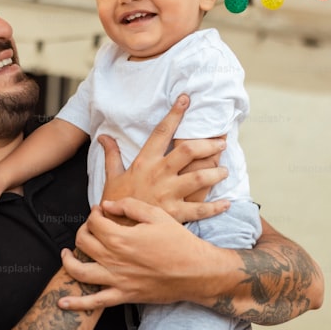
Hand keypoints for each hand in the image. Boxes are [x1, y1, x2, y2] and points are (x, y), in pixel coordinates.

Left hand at [58, 198, 226, 310]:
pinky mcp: (123, 295)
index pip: (94, 222)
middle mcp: (114, 259)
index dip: (94, 213)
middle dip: (83, 231)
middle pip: (84, 242)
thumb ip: (129, 206)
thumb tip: (107, 205)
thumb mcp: (157, 215)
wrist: (196, 272)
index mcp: (121, 237)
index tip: (100, 212)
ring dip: (68, 262)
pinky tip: (61, 302)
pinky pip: (94, 302)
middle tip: (91, 228)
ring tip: (65, 255)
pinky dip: (76, 303)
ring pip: (80, 271)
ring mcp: (117, 279)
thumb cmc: (179, 242)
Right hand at [100, 94, 230, 222]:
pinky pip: (200, 209)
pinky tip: (226, 203)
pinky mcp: (175, 214)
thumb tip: (104, 136)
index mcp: (144, 162)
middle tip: (221, 142)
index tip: (186, 99)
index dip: (174, 114)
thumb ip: (111, 154)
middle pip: (188, 151)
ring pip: (199, 177)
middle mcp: (158, 174)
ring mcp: (168, 194)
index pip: (161, 132)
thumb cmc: (114, 202)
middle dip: (208, 144)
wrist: (115, 230)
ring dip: (216, 172)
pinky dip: (215, 207)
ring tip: (224, 171)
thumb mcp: (112, 176)